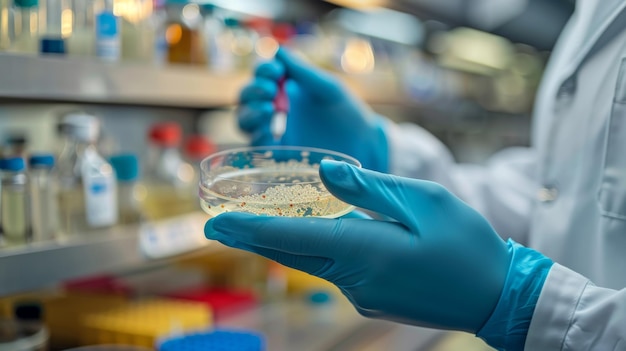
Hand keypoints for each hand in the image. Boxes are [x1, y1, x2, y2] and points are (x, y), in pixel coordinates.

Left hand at [205, 161, 552, 347]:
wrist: (497, 296)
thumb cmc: (467, 243)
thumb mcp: (424, 201)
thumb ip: (369, 188)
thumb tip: (325, 171)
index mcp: (365, 250)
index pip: (292, 237)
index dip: (249, 229)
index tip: (214, 224)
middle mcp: (354, 277)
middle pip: (290, 254)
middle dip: (251, 238)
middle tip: (215, 226)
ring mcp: (361, 293)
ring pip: (310, 262)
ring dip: (280, 243)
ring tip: (250, 226)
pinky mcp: (371, 297)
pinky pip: (332, 270)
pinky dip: (312, 251)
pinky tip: (308, 237)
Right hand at [238, 48, 388, 171]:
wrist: (362, 144)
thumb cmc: (347, 111)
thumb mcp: (327, 88)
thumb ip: (303, 71)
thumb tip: (277, 50)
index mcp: (285, 86)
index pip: (261, 74)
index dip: (262, 71)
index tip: (276, 72)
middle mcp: (275, 107)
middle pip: (246, 96)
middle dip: (253, 91)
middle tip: (270, 90)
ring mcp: (274, 130)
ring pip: (244, 120)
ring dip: (250, 112)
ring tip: (269, 110)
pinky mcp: (277, 153)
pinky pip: (256, 144)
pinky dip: (257, 135)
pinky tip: (269, 130)